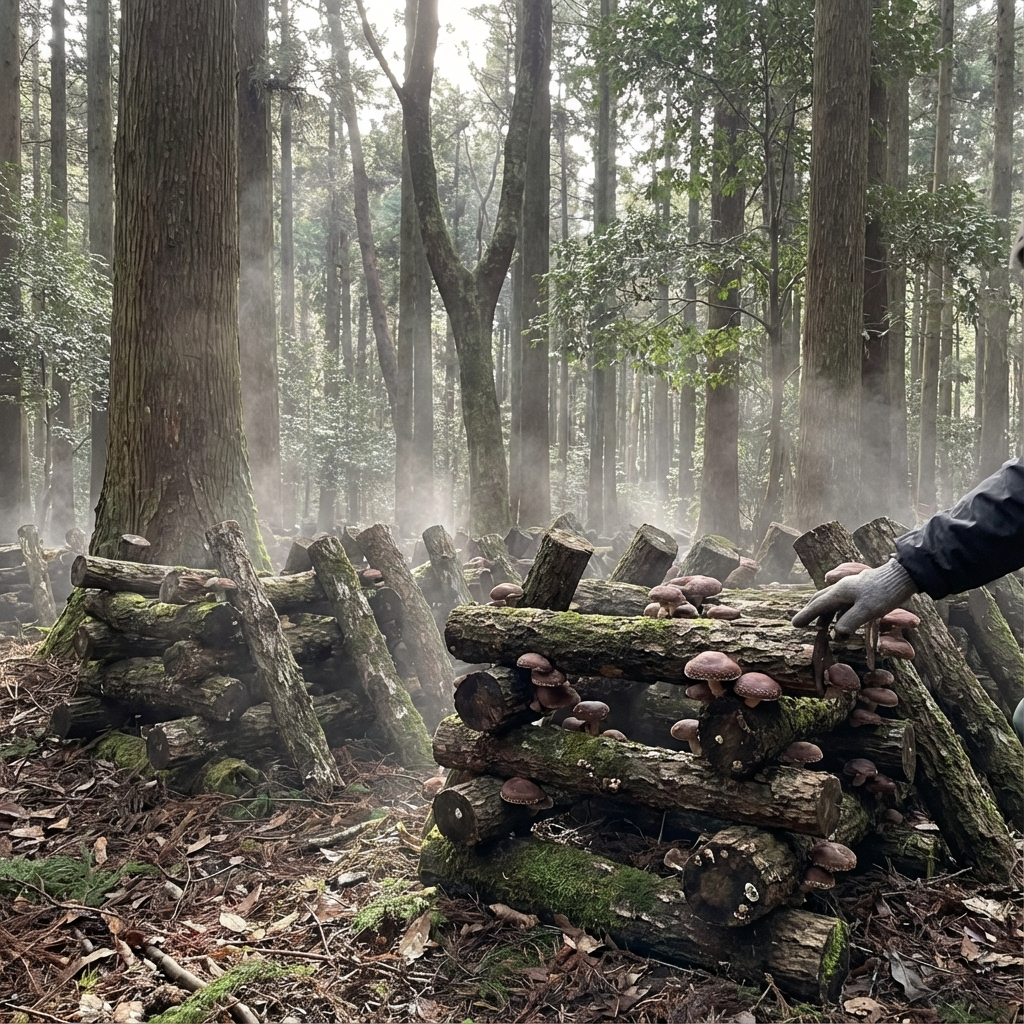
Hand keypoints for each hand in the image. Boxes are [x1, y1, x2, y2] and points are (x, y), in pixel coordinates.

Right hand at [791, 559, 917, 635]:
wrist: (904, 576)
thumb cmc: (885, 593)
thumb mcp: (866, 611)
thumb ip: (849, 622)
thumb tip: (835, 633)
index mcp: (840, 591)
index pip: (818, 605)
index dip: (806, 615)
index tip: (794, 624)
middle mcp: (843, 588)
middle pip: (821, 600)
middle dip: (811, 612)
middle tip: (803, 623)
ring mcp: (853, 588)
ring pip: (833, 602)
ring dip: (825, 614)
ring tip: (822, 627)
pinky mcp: (863, 591)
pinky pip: (844, 603)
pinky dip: (838, 613)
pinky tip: (843, 620)